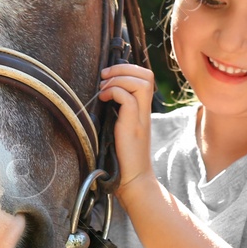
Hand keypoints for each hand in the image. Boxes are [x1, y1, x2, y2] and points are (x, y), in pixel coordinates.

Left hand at [98, 62, 155, 200]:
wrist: (132, 179)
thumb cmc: (121, 156)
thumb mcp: (118, 127)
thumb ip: (115, 112)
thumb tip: (99, 95)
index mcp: (142, 109)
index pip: (146, 76)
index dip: (128, 68)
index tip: (109, 75)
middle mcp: (144, 110)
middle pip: (146, 74)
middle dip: (123, 68)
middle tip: (105, 76)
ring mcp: (140, 117)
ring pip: (141, 82)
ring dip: (119, 79)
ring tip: (103, 89)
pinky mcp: (132, 125)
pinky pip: (127, 98)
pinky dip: (113, 92)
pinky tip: (102, 100)